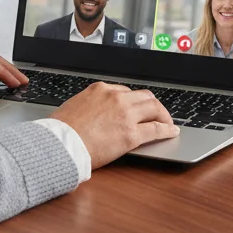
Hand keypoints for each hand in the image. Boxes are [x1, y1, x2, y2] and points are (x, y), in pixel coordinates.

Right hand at [52, 83, 178, 168]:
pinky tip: (171, 132)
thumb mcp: (75, 105)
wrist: (61, 143)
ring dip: (163, 114)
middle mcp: (115, 97)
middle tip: (158, 113)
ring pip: (153, 108)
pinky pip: (155, 129)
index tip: (138, 107)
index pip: (125, 91)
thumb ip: (90, 105)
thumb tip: (93, 112)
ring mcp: (125, 114)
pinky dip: (166, 129)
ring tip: (167, 122)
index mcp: (100, 89)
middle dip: (153, 105)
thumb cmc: (62, 129)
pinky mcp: (131, 134)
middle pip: (143, 96)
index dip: (134, 101)